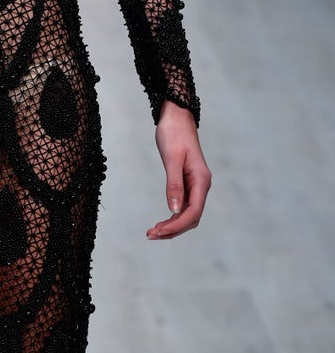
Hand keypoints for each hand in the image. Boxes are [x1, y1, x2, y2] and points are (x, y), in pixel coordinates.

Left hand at [146, 100, 210, 239]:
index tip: (159, 232)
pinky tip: (162, 222)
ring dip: (172, 225)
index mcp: (201, 180)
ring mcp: (196, 184)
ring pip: (187, 213)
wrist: (176, 116)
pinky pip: (183, 205)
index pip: (193, 212)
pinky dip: (173, 216)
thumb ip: (174, 184)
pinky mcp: (188, 182)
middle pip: (191, 217)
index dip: (176, 225)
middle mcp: (201, 185)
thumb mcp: (171, 157)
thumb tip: (173, 210)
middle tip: (150, 235)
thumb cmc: (173, 133)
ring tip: (153, 232)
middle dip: (173, 229)